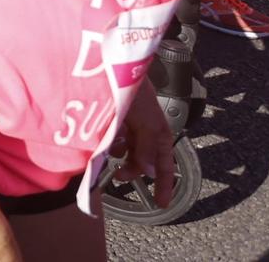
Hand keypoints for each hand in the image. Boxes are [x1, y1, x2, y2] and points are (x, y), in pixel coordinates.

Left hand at [112, 79, 176, 207]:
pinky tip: (103, 134)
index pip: (166, 164)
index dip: (165, 184)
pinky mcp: (113, 120)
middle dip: (132, 169)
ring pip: (124, 151)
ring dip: (117, 152)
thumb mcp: (146, 122)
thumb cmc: (136, 89)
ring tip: (109, 142)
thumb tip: (148, 172)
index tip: (162, 203)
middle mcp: (146, 131)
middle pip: (141, 161)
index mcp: (160, 133)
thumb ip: (147, 148)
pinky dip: (108, 140)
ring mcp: (129, 126)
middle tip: (119, 175)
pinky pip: (111, 138)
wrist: (115, 65)